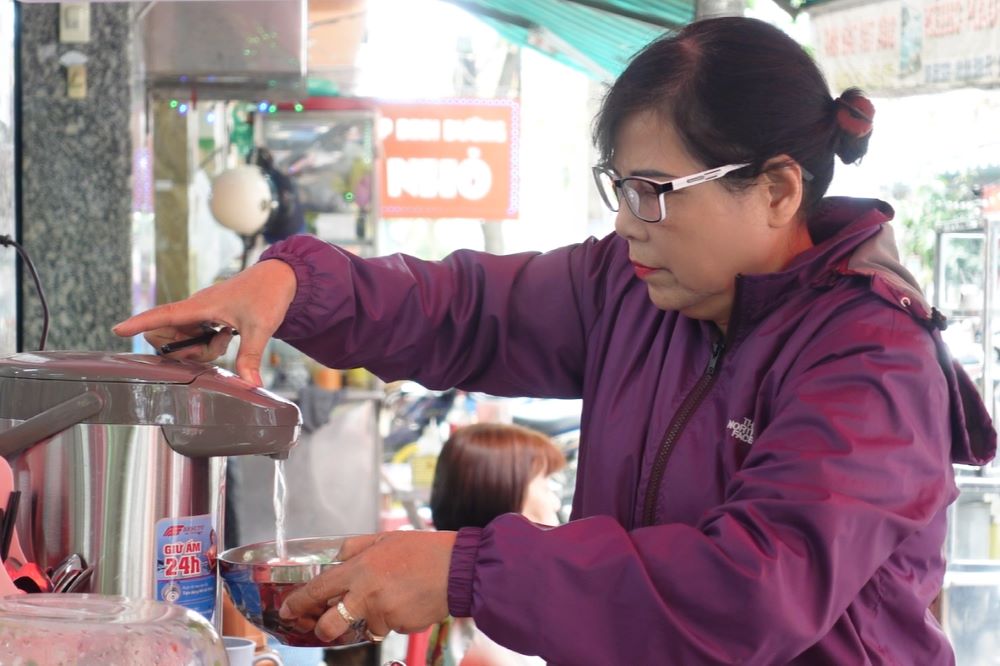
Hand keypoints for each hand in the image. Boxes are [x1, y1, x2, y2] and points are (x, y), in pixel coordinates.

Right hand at [112, 260, 296, 385]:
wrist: (282, 277)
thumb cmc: (268, 294)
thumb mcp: (260, 328)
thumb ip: (250, 357)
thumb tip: (250, 385)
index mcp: (201, 305)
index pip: (163, 315)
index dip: (140, 322)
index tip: (118, 329)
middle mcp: (196, 308)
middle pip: (168, 335)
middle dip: (184, 350)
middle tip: (215, 347)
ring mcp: (202, 313)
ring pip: (183, 339)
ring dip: (200, 348)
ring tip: (226, 339)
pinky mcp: (209, 317)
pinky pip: (196, 336)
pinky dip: (207, 343)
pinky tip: (227, 337)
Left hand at [278, 531, 455, 641]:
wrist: (458, 568)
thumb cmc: (424, 550)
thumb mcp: (385, 538)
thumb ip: (356, 547)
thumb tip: (336, 555)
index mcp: (359, 569)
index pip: (318, 590)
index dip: (298, 603)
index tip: (288, 610)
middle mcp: (366, 594)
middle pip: (330, 625)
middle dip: (323, 629)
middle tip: (327, 624)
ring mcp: (383, 613)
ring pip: (365, 626)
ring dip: (372, 617)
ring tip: (394, 596)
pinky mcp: (399, 626)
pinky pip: (389, 627)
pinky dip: (394, 619)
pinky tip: (408, 601)